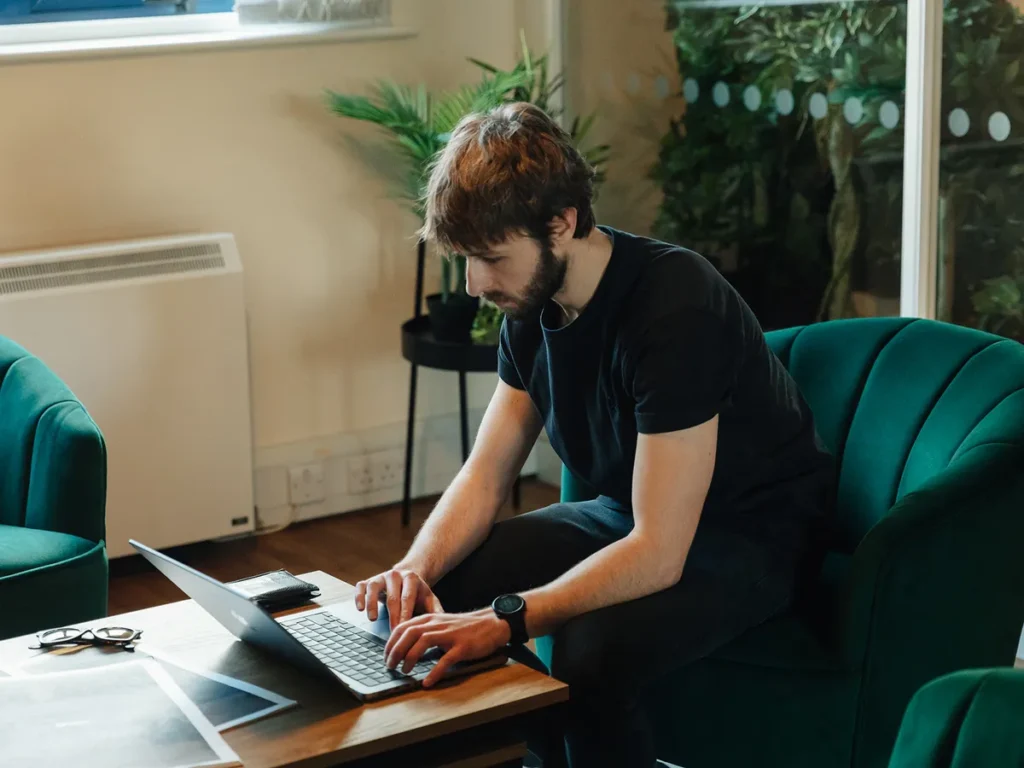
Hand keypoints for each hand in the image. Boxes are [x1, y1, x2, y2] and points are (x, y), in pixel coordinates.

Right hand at [354, 567, 442, 630]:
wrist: (407, 578)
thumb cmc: (418, 594)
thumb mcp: (429, 599)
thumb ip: (436, 611)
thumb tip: (444, 625)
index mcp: (411, 579)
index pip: (408, 598)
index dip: (405, 614)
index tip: (404, 629)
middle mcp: (395, 575)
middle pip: (392, 597)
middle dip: (392, 616)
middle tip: (392, 632)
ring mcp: (380, 577)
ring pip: (374, 588)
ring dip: (372, 603)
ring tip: (372, 618)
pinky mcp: (369, 580)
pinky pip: (361, 587)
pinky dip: (358, 596)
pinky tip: (359, 608)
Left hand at [384, 609, 510, 687]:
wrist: (491, 623)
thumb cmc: (464, 627)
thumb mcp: (441, 624)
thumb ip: (424, 631)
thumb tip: (404, 647)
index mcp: (430, 618)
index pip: (403, 627)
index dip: (391, 642)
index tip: (385, 656)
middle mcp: (437, 624)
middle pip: (409, 633)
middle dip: (396, 650)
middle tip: (390, 666)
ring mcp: (450, 634)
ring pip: (423, 642)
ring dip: (410, 658)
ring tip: (404, 671)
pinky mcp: (462, 646)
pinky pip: (446, 659)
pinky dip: (435, 672)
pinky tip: (427, 682)